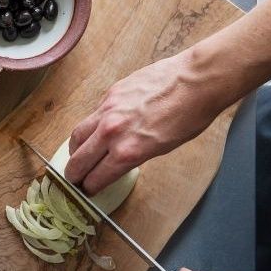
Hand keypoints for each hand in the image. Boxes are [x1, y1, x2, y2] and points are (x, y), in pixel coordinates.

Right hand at [64, 51, 228, 194]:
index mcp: (127, 152)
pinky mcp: (109, 94)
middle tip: (74, 178)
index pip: (96, 177)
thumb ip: (135, 155)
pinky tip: (99, 128)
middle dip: (74, 173)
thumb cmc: (190, 115)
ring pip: (77, 135)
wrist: (196, 81)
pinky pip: (92, 114)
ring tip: (78, 154)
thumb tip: (120, 160)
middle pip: (78, 159)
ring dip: (75, 149)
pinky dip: (91, 126)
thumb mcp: (164, 147)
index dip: (90, 187)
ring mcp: (107, 111)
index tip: (89, 189)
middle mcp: (111, 132)